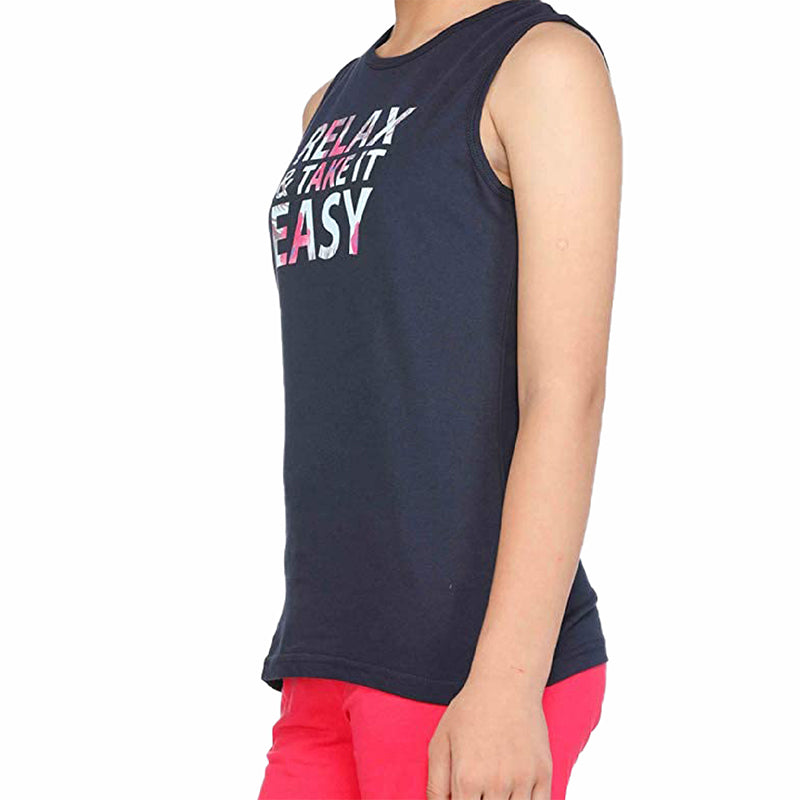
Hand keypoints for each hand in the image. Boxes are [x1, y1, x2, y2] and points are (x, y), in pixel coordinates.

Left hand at [427, 673, 551, 799]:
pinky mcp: (544, 773)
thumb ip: (436, 785)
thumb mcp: (440, 742)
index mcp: (466, 779)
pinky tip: (515, 795)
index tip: (463, 796)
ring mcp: (523, 780)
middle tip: (480, 791)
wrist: (506, 683)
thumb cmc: (470, 711)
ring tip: (495, 790)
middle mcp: (495, 783)